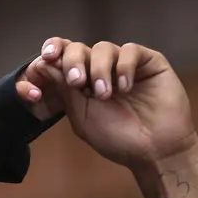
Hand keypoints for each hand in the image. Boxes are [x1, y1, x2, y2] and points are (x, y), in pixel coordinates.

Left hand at [22, 38, 196, 170]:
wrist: (154, 150)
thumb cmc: (116, 137)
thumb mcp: (82, 115)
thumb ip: (64, 89)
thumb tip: (43, 63)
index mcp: (81, 82)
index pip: (62, 57)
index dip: (53, 51)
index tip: (46, 58)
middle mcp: (101, 69)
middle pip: (79, 48)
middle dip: (73, 61)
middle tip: (77, 82)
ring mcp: (124, 64)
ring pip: (103, 48)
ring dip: (99, 69)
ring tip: (105, 95)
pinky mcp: (149, 62)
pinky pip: (130, 50)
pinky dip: (124, 66)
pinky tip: (125, 87)